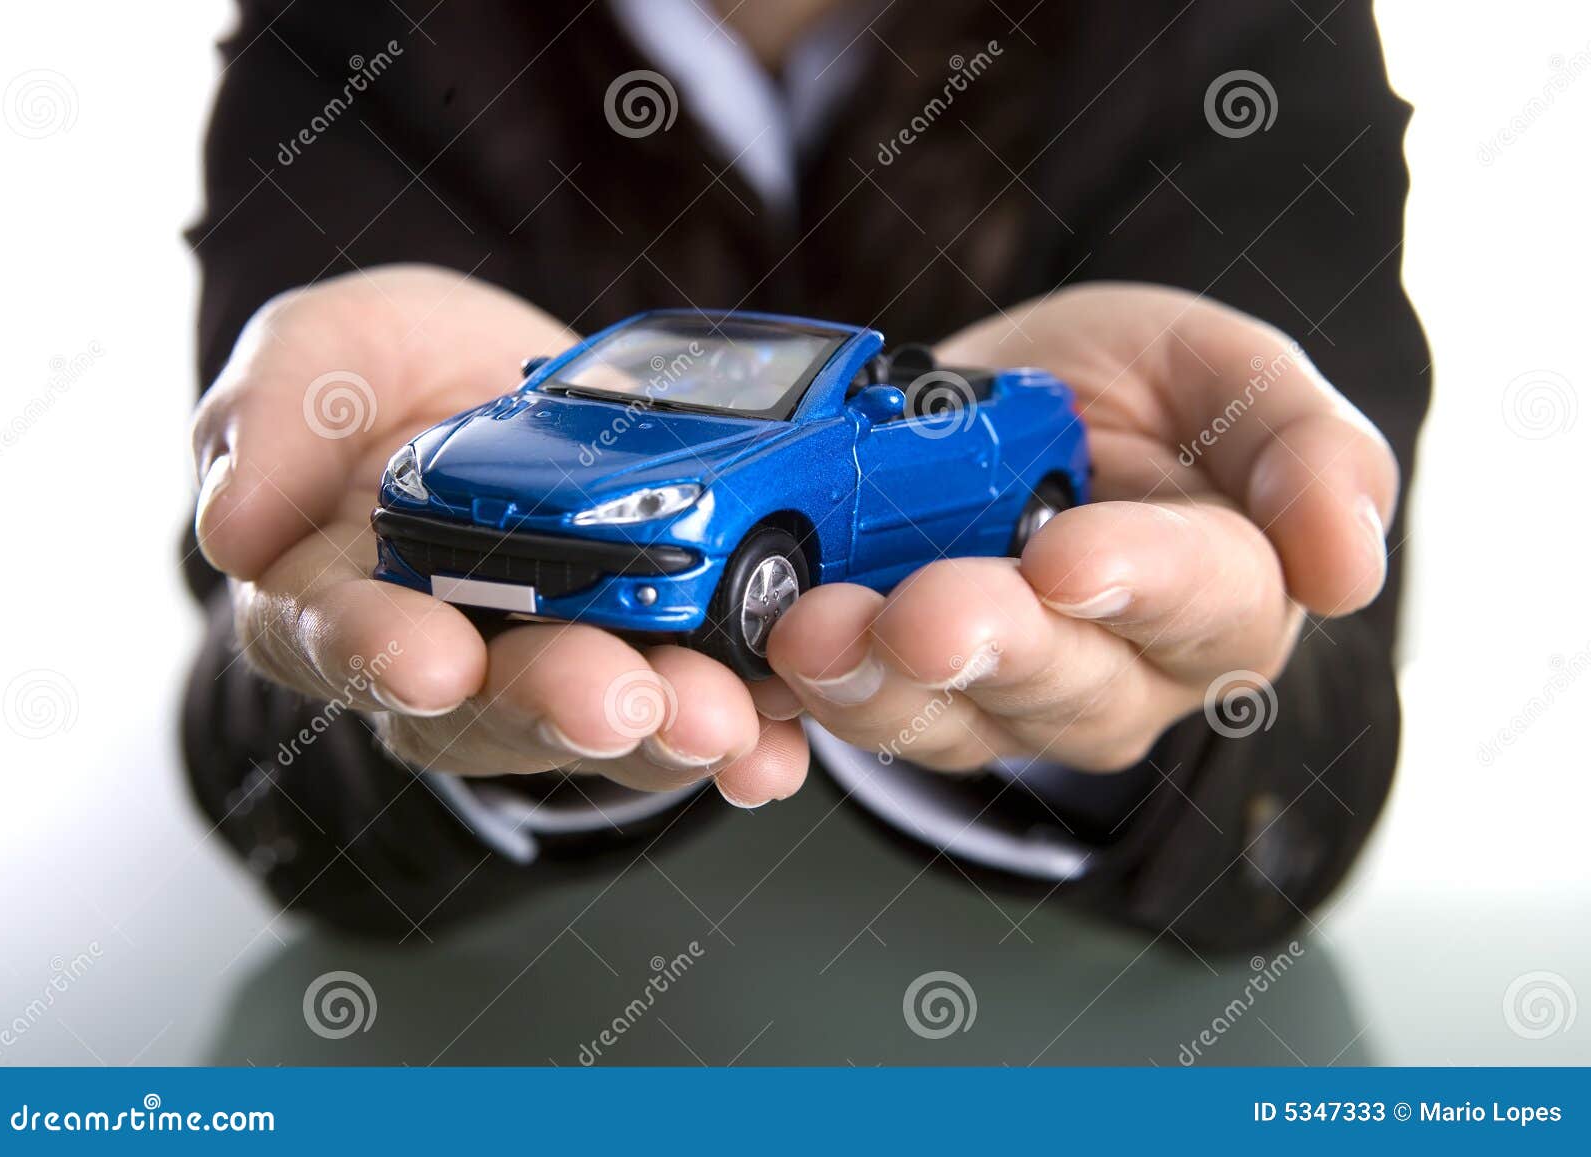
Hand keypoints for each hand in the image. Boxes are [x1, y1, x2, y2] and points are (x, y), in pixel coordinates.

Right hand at [191, 266, 807, 805]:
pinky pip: (693, 714)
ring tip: (724, 720)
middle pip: (489, 709)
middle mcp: (446, 659)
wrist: (513, 388)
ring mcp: (553, 672)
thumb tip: (233, 525)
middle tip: (617, 696)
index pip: (342, 640)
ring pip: (603, 726)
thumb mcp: (325, 352)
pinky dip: (745, 734)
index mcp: (339, 595)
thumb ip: (272, 416)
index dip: (381, 655)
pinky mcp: (652, 665)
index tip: (430, 659)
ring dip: (663, 732)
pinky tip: (781, 745)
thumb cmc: (397, 380)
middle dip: (555, 704)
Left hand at [766, 283, 1396, 771]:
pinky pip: (858, 717)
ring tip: (813, 632)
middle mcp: (1119, 672)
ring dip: (878, 687)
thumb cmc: (1137, 395)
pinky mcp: (908, 698)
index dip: (1140, 581)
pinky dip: (801, 702)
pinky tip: (760, 666)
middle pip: (1067, 685)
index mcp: (1222, 591)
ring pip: (952, 722)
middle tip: (919, 613)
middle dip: (988, 648)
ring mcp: (1006, 699)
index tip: (1070, 554)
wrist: (1012, 408)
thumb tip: (1348, 566)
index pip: (1205, 601)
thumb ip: (1305, 447)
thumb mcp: (1228, 371)